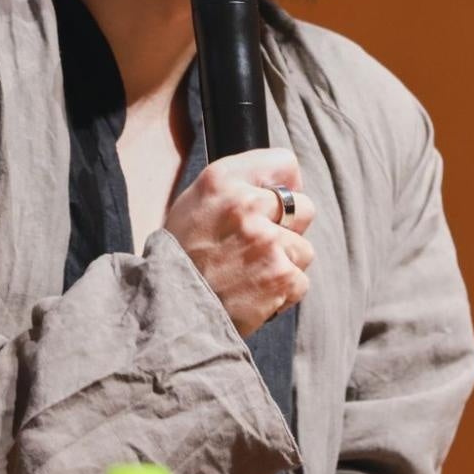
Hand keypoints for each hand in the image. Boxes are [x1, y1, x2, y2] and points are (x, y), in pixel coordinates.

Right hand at [162, 147, 315, 337]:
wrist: (170, 310)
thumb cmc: (181, 256)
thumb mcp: (195, 202)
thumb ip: (236, 185)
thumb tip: (284, 182)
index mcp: (222, 180)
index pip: (284, 162)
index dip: (285, 184)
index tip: (276, 203)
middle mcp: (246, 205)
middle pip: (304, 206)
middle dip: (290, 227)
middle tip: (259, 246)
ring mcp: (267, 241)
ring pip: (304, 249)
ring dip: (284, 263)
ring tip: (251, 274)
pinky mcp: (280, 275)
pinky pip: (299, 281)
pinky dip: (282, 292)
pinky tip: (254, 293)